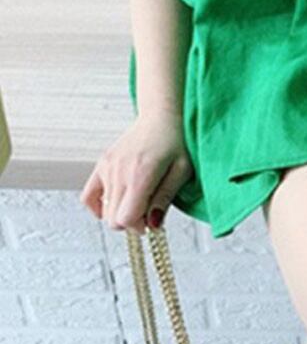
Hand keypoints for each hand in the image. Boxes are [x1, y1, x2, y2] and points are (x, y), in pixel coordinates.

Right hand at [79, 108, 193, 232]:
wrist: (161, 116)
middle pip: (113, 219)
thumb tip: (152, 225)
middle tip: (147, 211)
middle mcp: (119, 172)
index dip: (140, 226)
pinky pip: (88, 197)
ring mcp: (107, 168)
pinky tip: (116, 202)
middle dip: (132, 223)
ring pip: (104, 211)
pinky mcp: (101, 164)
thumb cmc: (177, 142)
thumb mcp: (182, 171)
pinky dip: (99, 206)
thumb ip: (166, 198)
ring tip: (138, 199)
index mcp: (141, 175)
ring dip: (120, 212)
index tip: (152, 220)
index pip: (125, 219)